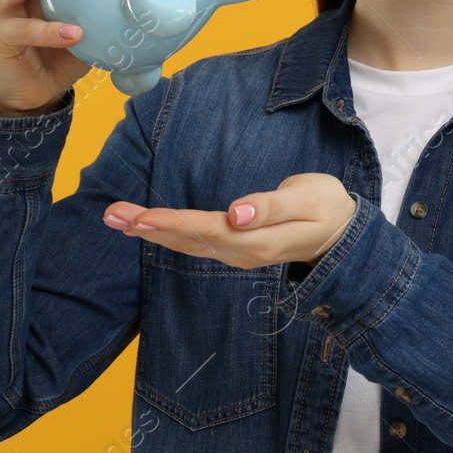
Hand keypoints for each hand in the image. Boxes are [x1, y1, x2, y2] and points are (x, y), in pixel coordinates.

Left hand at [103, 173, 357, 271]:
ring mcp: (235, 253)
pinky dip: (164, 233)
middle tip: (110, 214)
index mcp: (256, 239)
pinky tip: (144, 227)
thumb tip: (237, 213)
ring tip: (115, 219)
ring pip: (184, 244)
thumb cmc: (327, 207)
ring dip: (148, 232)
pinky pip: (192, 243)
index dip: (172, 224)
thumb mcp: (307, 199)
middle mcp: (240, 251)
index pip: (206, 230)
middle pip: (186, 240)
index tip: (140, 217)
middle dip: (146, 227)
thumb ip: (271, 206)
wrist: (342, 235)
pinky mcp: (232, 248)